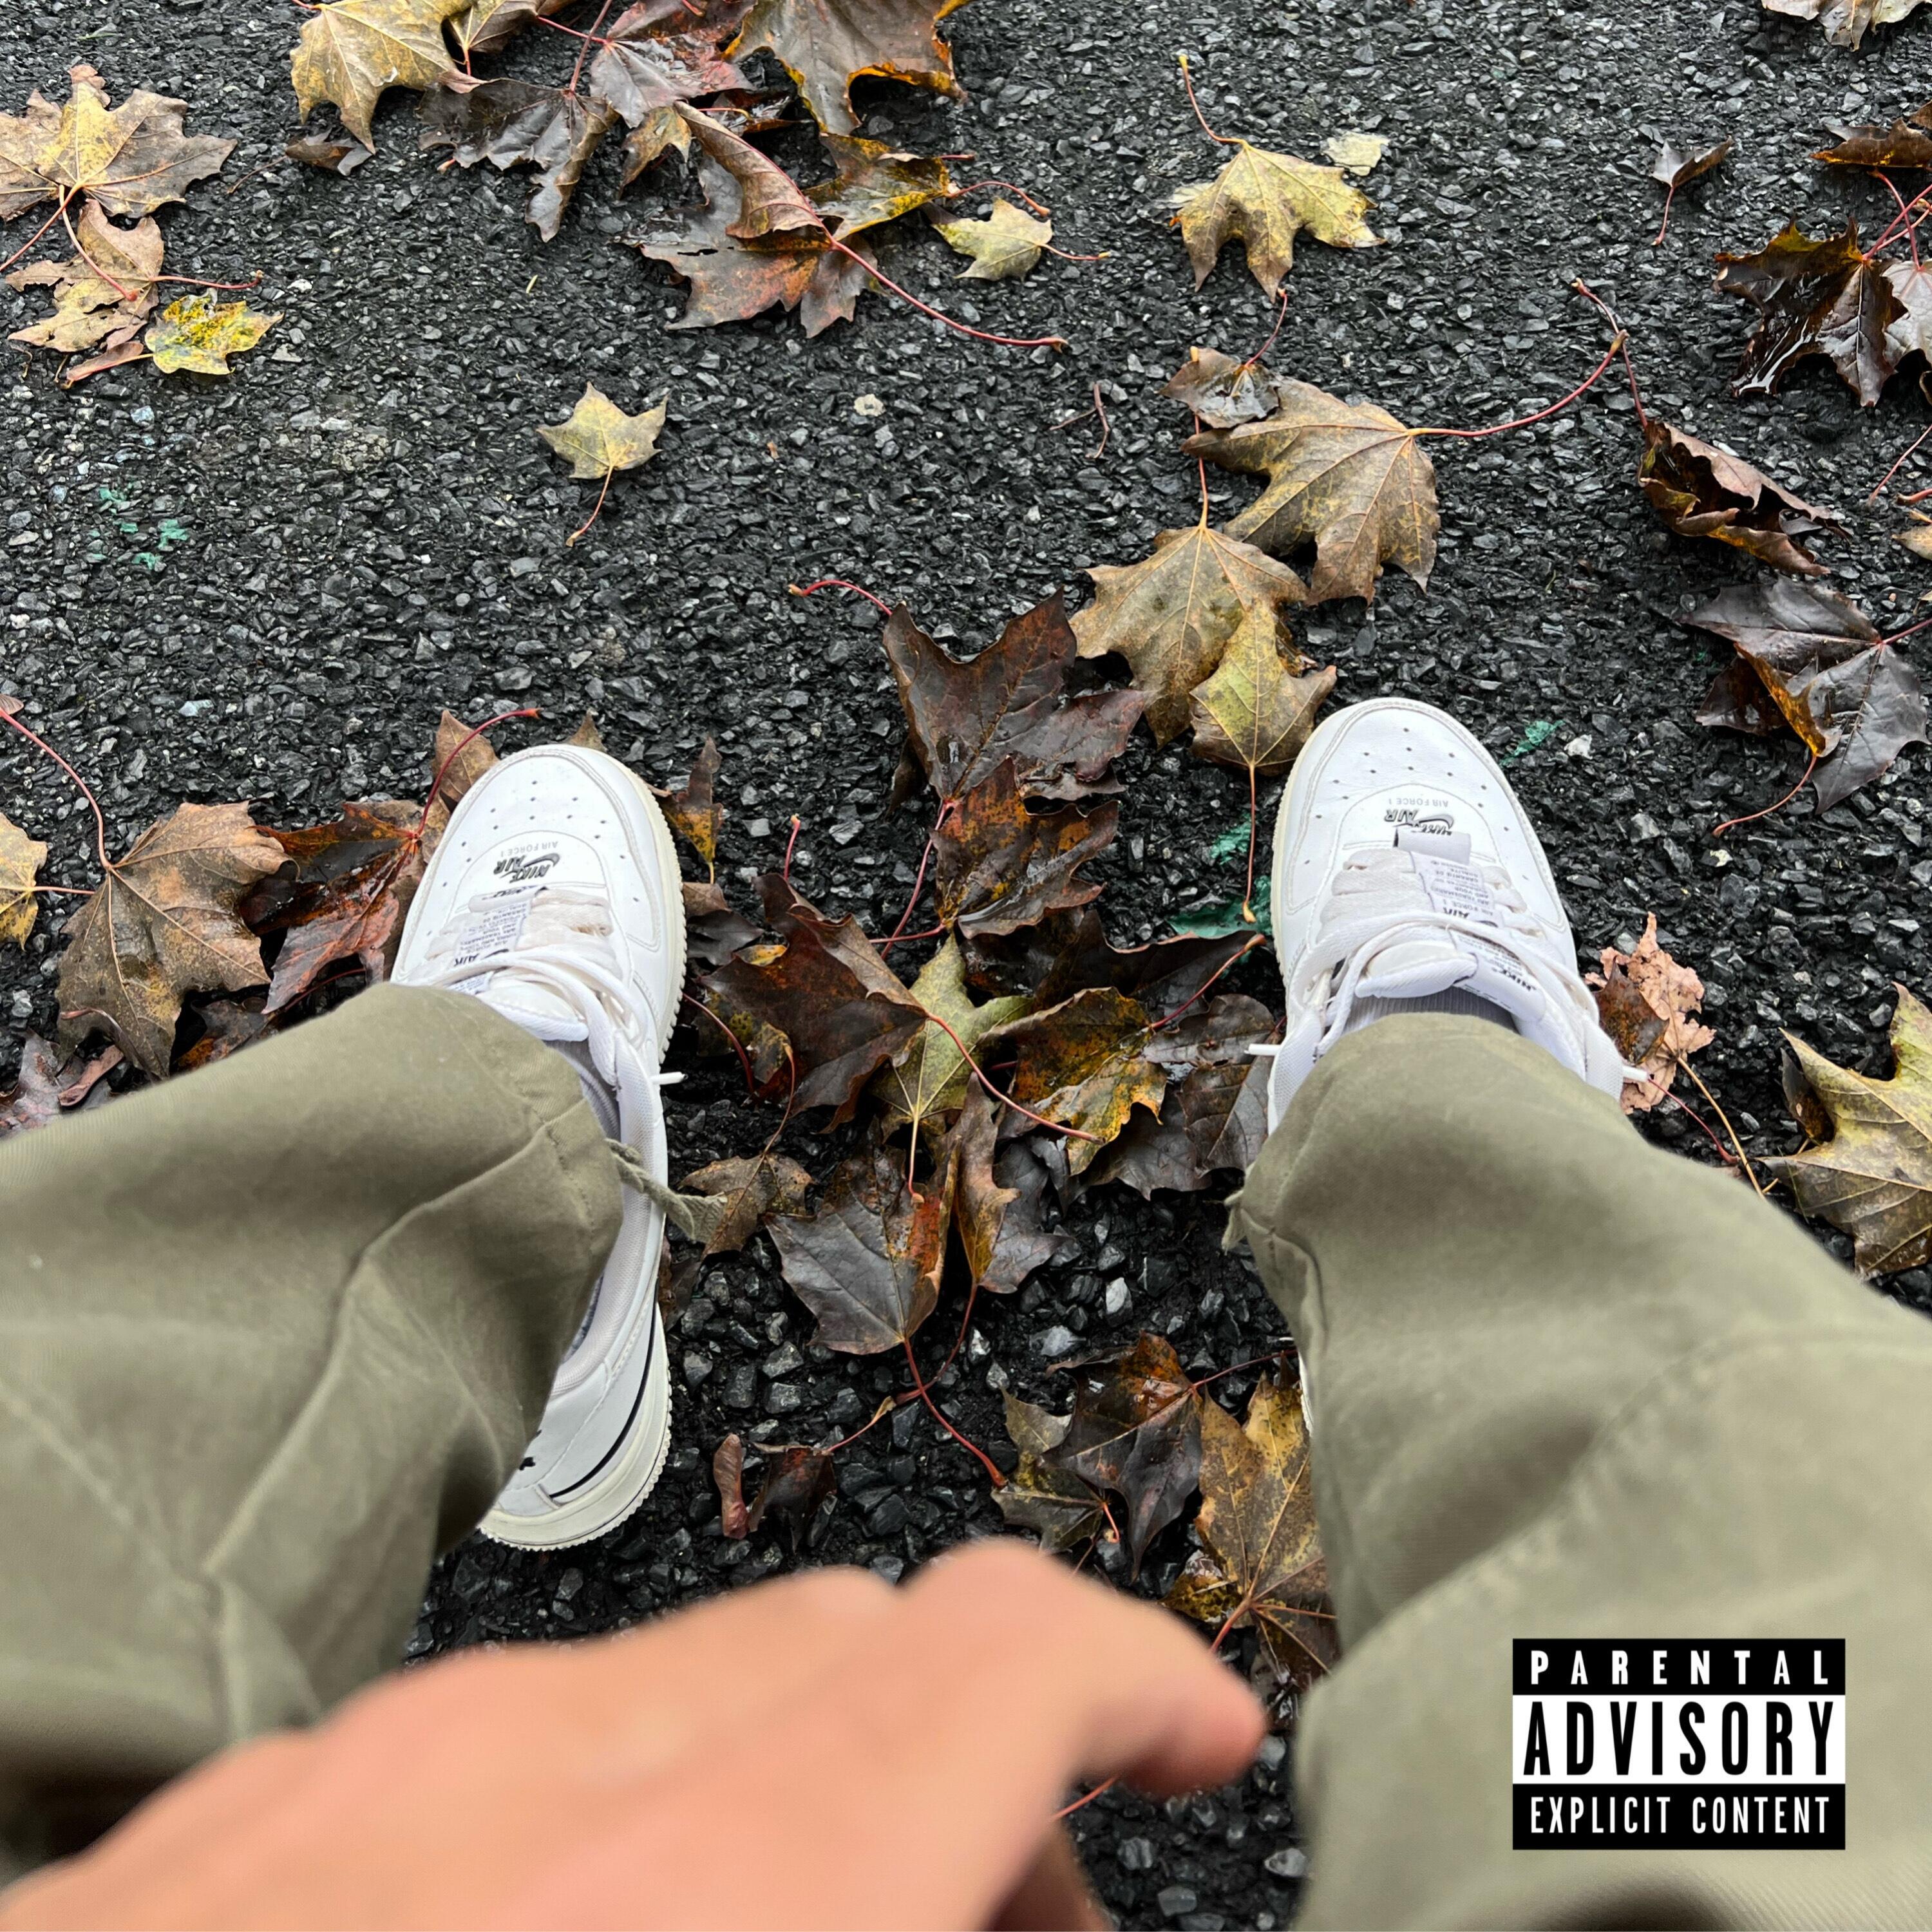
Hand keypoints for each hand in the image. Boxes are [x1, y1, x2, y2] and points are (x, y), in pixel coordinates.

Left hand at [3, 1540, 1264, 1929]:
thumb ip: (891, 1914)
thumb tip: (1014, 1909)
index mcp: (696, 1903)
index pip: (992, 1656)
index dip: (1134, 1685)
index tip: (1187, 1736)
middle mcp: (506, 1795)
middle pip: (849, 1642)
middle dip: (982, 1768)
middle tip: (1014, 1924)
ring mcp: (334, 1791)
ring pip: (671, 1682)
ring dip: (792, 1788)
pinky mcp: (206, 1838)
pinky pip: (484, 1748)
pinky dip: (606, 1820)